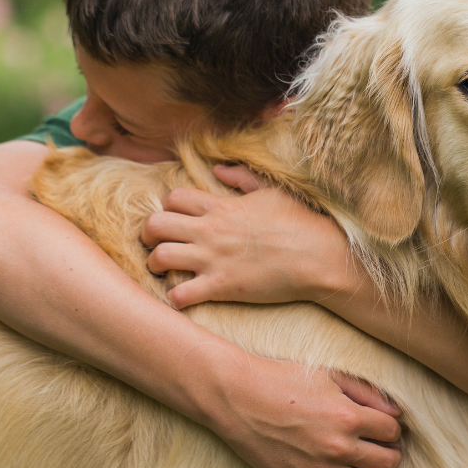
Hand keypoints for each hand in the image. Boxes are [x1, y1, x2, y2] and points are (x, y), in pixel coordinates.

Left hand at [141, 165, 350, 308]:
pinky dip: (175, 298)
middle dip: (148, 235)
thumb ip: (242, 178)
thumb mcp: (272, 191)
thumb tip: (219, 169)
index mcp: (221, 206)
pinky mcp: (221, 287)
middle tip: (155, 244)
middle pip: (154, 225)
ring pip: (158, 258)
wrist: (319, 257)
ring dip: (155, 265)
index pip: (173, 198)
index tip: (176, 219)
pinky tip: (183, 297)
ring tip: (163, 271)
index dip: (168, 208)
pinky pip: (180, 294)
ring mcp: (213, 259)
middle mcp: (210, 230)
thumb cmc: (300, 222)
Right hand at [197, 346, 402, 467]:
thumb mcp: (329, 375)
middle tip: (380, 447)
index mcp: (348, 415)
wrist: (238, 396)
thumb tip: (396, 412)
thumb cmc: (283, 379)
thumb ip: (367, 392)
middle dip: (389, 454)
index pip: (392, 431)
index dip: (391, 428)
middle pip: (387, 462)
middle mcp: (338, 446)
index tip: (382, 426)